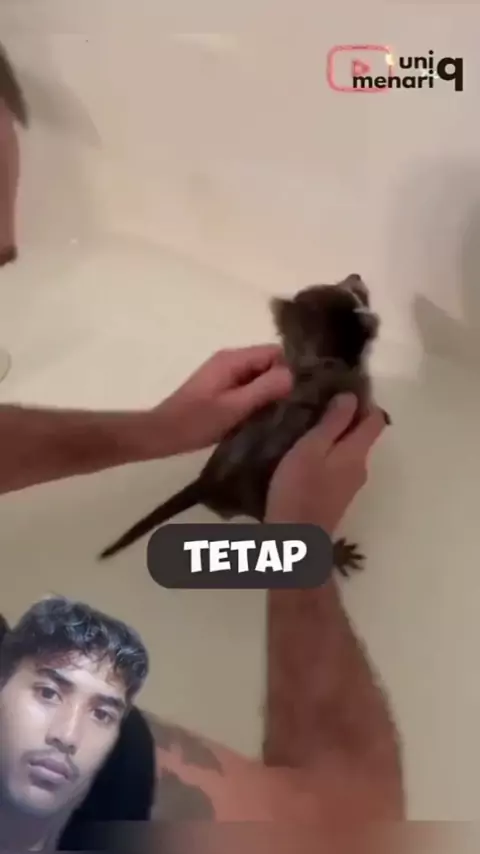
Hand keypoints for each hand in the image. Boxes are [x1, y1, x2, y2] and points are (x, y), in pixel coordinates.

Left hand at [148, 346, 291, 456]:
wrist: (162, 434)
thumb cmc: (196, 421)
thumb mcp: (234, 406)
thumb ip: (265, 388)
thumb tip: (296, 375)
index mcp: (233, 359)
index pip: (277, 352)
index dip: (294, 368)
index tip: (308, 391)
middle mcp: (231, 360)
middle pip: (271, 363)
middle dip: (285, 382)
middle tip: (299, 406)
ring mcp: (226, 375)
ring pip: (262, 377)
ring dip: (273, 393)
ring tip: (286, 413)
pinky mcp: (223, 389)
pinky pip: (251, 388)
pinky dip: (261, 400)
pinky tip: (268, 417)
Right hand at [266, 393, 387, 533]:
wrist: (295, 541)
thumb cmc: (299, 490)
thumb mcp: (310, 449)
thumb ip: (332, 423)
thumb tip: (352, 397)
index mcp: (358, 453)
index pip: (376, 419)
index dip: (364, 402)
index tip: (341, 389)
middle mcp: (361, 467)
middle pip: (363, 435)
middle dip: (347, 418)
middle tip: (319, 404)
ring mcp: (350, 485)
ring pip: (349, 451)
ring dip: (335, 437)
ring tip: (308, 426)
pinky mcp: (336, 496)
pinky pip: (339, 466)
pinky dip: (328, 454)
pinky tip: (306, 454)